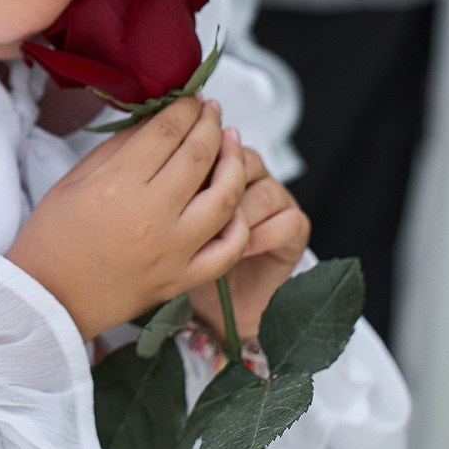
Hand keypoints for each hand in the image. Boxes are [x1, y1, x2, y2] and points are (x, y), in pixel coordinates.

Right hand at [7, 96, 249, 340]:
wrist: (48, 299)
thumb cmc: (52, 236)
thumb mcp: (74, 180)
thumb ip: (119, 148)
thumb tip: (157, 122)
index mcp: (117, 185)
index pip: (167, 132)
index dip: (185, 108)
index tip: (191, 98)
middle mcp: (151, 215)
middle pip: (199, 155)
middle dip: (211, 124)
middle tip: (212, 110)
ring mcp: (172, 250)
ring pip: (225, 198)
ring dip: (235, 163)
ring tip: (232, 143)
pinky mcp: (181, 278)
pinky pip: (227, 250)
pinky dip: (238, 223)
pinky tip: (234, 202)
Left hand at [188, 147, 310, 340]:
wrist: (214, 302)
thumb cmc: (185, 256)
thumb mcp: (169, 219)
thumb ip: (169, 188)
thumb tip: (153, 163)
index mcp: (221, 163)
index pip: (216, 146)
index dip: (199, 164)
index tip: (175, 187)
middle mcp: (253, 176)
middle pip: (245, 164)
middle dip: (220, 190)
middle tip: (195, 213)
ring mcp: (277, 200)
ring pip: (267, 192)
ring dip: (241, 215)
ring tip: (215, 237)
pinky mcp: (295, 228)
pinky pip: (288, 222)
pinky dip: (263, 236)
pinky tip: (239, 250)